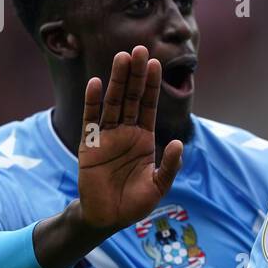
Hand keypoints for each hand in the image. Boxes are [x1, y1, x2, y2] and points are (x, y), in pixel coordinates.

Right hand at [76, 45, 183, 232]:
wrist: (108, 218)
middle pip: (130, 97)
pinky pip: (91, 120)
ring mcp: (107, 136)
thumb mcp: (159, 186)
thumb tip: (177, 143)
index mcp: (144, 138)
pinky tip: (95, 83)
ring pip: (112, 102)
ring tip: (121, 57)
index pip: (148, 105)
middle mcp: (126, 132)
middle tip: (139, 49)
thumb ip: (169, 166)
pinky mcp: (89, 145)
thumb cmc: (134, 203)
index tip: (154, 63)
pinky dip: (92, 102)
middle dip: (135, 74)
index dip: (151, 85)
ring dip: (116, 80)